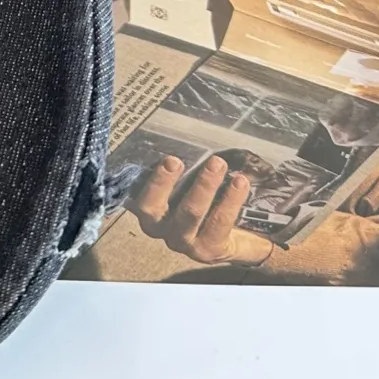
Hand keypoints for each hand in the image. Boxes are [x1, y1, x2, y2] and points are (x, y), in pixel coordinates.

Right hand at [128, 154, 274, 265]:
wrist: (232, 242)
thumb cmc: (202, 205)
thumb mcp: (184, 187)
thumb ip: (177, 168)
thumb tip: (180, 128)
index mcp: (148, 209)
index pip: (137, 193)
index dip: (148, 179)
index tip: (164, 158)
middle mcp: (160, 228)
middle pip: (154, 207)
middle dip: (163, 182)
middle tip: (175, 160)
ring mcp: (183, 242)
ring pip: (189, 213)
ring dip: (203, 186)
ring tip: (217, 163)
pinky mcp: (208, 249)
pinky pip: (218, 222)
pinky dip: (231, 199)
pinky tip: (240, 182)